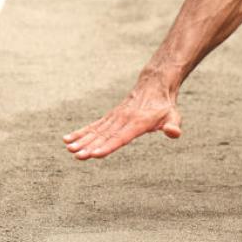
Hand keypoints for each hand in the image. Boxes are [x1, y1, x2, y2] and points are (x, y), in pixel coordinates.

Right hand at [63, 86, 181, 159]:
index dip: (108, 146)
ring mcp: (115, 117)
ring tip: (69, 149)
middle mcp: (123, 119)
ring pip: (96, 130)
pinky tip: (67, 139)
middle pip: (105, 135)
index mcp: (139, 122)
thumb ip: (173, 126)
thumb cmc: (164, 106)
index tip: (95, 154)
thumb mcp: (173, 115)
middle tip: (77, 156)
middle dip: (90, 146)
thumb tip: (174, 133)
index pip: (122, 137)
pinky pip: (94, 125)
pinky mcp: (110, 117)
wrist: (154, 86)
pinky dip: (81, 132)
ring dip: (82, 140)